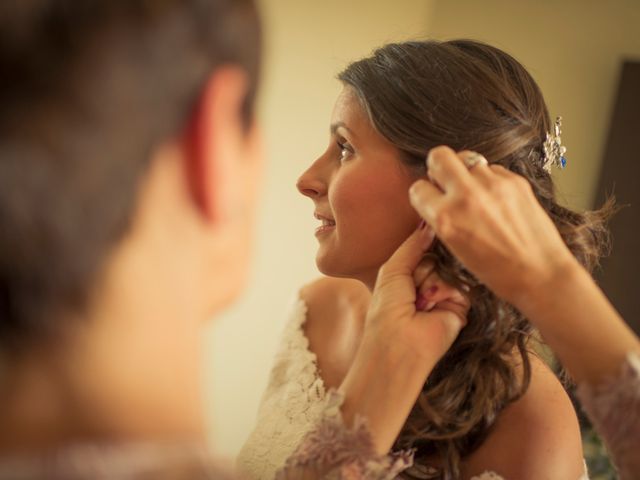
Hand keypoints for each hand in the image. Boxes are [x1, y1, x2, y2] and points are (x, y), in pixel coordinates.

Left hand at [364, 222, 468, 367]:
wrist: (399, 344)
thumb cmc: (387, 308)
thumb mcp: (393, 269)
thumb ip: (412, 244)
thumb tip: (429, 224)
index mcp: (408, 274)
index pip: (424, 247)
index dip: (422, 245)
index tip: (419, 249)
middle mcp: (428, 282)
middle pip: (438, 256)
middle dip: (423, 268)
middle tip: (412, 286)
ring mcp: (445, 293)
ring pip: (449, 268)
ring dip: (432, 281)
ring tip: (420, 300)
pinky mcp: (461, 305)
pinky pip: (461, 284)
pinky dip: (444, 291)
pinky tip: (432, 304)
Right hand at [409, 145, 578, 305]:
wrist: (540, 274)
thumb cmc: (498, 271)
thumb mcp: (455, 248)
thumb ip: (442, 218)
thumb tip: (436, 196)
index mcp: (445, 218)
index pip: (418, 188)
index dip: (424, 194)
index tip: (430, 199)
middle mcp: (465, 196)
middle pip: (438, 155)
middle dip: (439, 167)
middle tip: (447, 182)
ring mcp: (492, 185)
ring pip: (468, 159)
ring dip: (467, 173)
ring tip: (476, 194)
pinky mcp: (515, 181)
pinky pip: (492, 169)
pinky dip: (490, 180)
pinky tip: (498, 200)